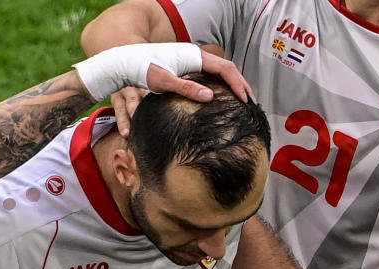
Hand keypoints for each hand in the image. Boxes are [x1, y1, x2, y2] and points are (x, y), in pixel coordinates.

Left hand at [110, 47, 255, 137]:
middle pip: (227, 68)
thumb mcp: (165, 82)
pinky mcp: (185, 66)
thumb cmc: (143, 70)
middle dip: (240, 84)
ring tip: (240, 100)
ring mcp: (191, 60)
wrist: (127, 61)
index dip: (238, 84)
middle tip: (251, 102)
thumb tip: (211, 97)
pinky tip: (220, 96)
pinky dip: (220, 84)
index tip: (246, 101)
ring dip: (232, 84)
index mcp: (195, 57)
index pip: (226, 69)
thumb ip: (187, 88)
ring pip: (219, 71)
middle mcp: (196, 55)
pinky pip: (210, 73)